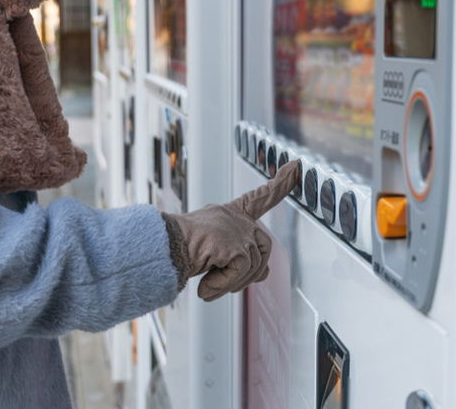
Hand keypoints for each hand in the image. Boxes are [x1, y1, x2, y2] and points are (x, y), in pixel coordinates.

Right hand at [164, 160, 300, 300]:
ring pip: (254, 266)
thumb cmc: (179, 249)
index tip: (294, 167)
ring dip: (232, 283)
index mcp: (229, 213)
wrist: (160, 249)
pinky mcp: (235, 245)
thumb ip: (242, 258)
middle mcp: (236, 218)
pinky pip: (240, 273)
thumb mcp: (215, 252)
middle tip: (222, 284)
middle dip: (250, 272)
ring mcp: (237, 229)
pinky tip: (204, 288)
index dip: (280, 183)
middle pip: (265, 247)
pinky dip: (222, 285)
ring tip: (207, 286)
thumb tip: (265, 273)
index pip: (260, 197)